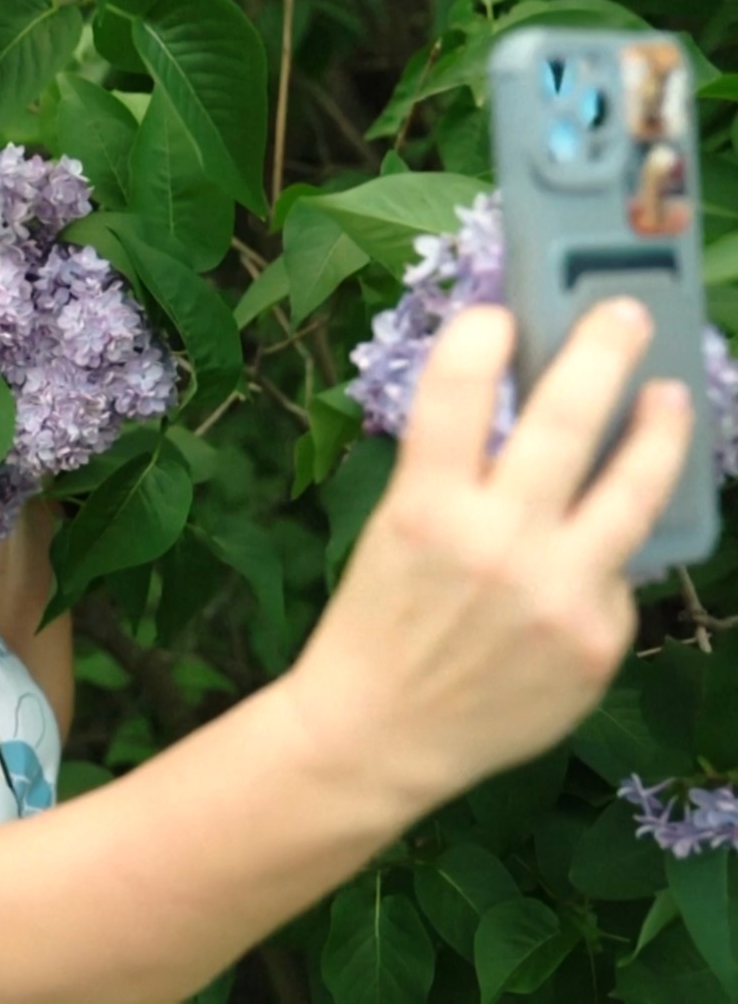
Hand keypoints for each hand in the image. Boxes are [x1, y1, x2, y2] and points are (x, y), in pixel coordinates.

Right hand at [284, 298, 695, 807]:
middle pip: (566, 419)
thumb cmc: (379, 623)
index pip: (456, 392)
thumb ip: (454, 476)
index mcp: (424, 509)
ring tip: (669, 395)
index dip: (482, 338)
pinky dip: (606, 556)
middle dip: (603, 351)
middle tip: (625, 313)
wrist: (380, 735)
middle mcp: (496, 544)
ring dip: (659, 429)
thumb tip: (523, 406)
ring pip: (635, 488)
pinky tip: (588, 558)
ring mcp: (557, 593)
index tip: (502, 313)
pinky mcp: (599, 640)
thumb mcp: (393, 534)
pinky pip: (621, 572)